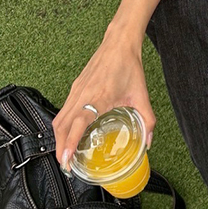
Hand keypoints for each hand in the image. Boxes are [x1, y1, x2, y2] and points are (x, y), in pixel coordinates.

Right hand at [52, 32, 154, 170]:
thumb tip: (148, 142)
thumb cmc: (129, 67)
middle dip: (60, 147)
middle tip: (65, 165)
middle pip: (62, 126)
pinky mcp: (75, 88)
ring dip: (59, 138)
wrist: (119, 43)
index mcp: (98, 97)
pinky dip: (63, 125)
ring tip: (65, 154)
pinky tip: (70, 133)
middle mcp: (82, 95)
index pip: (77, 123)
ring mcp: (76, 91)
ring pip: (59, 119)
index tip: (65, 159)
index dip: (70, 143)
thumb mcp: (142, 95)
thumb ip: (147, 120)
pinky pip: (63, 110)